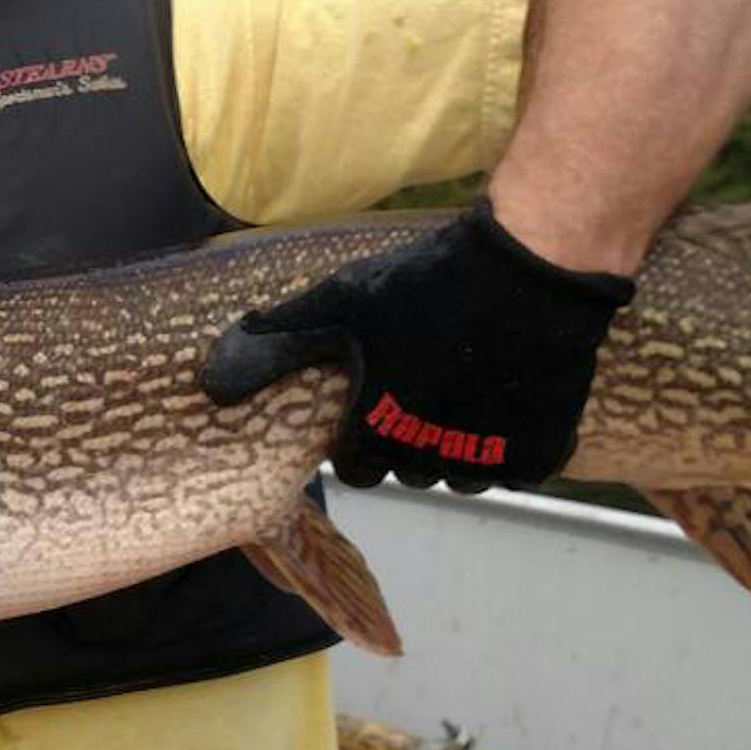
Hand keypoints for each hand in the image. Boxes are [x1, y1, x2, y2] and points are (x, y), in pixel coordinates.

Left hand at [199, 201, 633, 491]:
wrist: (523, 275)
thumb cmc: (421, 289)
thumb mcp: (337, 304)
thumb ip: (276, 345)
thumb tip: (212, 381)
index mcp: (374, 437)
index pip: (355, 469)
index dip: (361, 437)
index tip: (375, 401)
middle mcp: (427, 464)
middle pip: (410, 470)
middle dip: (409, 440)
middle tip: (421, 387)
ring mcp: (487, 463)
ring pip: (463, 474)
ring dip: (458, 445)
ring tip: (461, 391)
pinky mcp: (538, 455)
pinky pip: (516, 468)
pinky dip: (509, 444)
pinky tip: (503, 401)